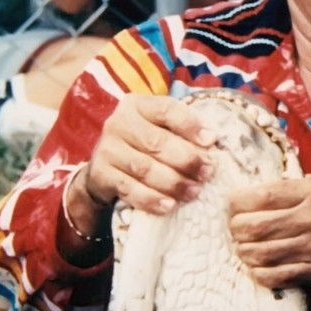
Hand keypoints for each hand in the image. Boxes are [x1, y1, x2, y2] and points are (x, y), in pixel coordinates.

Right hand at [77, 94, 217, 215]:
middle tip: (206, 173)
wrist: (106, 166)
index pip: (166, 110)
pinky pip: (129, 189)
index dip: (190, 125)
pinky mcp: (100, 174)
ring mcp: (106, 149)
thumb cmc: (144, 144)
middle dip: (186, 160)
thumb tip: (211, 139)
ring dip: (173, 183)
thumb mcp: (161, 128)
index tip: (211, 141)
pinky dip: (151, 199)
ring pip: (144, 168)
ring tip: (193, 191)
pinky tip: (169, 205)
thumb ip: (182, 130)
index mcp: (137, 105)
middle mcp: (118, 123)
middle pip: (156, 142)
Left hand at [228, 174, 310, 289]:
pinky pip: (276, 276)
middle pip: (257, 226)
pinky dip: (259, 272)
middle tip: (234, 229)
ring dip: (244, 252)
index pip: (264, 196)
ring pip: (262, 253)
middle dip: (236, 229)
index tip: (230, 205)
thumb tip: (245, 193)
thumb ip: (287, 187)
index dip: (238, 202)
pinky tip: (256, 266)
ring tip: (242, 248)